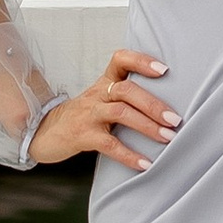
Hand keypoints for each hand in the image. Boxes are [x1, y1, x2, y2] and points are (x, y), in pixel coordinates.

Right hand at [26, 48, 181, 173]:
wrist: (47, 132)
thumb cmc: (85, 115)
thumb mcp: (102, 98)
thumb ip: (127, 95)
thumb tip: (167, 104)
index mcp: (104, 82)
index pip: (120, 60)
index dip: (141, 61)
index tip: (164, 70)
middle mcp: (97, 94)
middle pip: (126, 90)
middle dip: (153, 104)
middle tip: (175, 119)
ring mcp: (89, 115)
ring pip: (120, 113)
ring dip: (147, 125)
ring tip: (167, 137)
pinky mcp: (83, 136)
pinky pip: (109, 144)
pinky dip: (129, 155)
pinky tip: (145, 163)